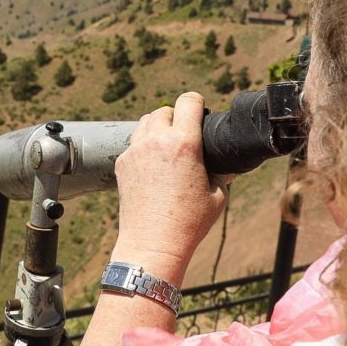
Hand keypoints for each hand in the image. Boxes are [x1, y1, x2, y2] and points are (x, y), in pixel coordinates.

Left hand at [113, 92, 231, 281]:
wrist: (152, 243)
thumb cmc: (189, 222)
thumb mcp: (218, 195)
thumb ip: (221, 171)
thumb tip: (224, 163)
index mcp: (184, 143)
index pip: (188, 101)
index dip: (197, 103)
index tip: (201, 111)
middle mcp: (156, 141)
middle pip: (164, 110)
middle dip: (176, 117)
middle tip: (185, 133)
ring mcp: (135, 151)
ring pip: (145, 123)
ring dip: (158, 127)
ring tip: (168, 145)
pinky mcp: (121, 164)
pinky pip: (134, 143)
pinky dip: (144, 146)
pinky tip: (154, 164)